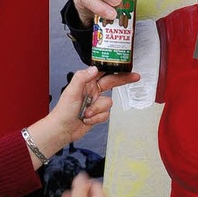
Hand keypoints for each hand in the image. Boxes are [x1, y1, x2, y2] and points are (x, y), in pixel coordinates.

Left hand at [23, 67, 140, 167]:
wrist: (62, 130)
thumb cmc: (63, 111)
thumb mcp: (71, 91)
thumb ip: (82, 78)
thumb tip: (94, 69)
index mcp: (86, 82)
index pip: (103, 72)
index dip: (115, 68)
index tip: (126, 66)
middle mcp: (92, 91)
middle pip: (112, 83)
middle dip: (122, 81)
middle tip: (135, 77)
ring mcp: (95, 103)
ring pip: (108, 103)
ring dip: (97, 110)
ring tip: (85, 114)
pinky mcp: (98, 114)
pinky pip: (106, 114)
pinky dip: (97, 118)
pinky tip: (87, 120)